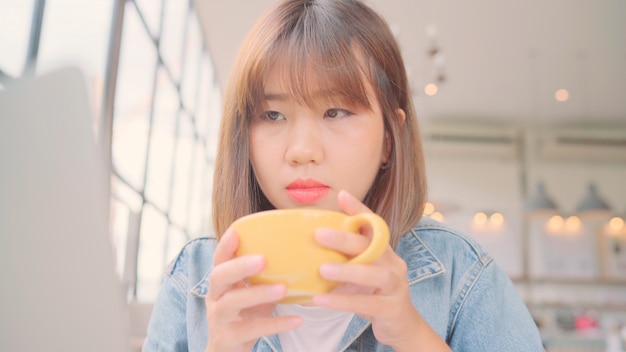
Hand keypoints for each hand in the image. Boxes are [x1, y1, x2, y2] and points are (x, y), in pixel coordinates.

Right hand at [204, 228, 301, 351]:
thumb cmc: (246, 316)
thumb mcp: (251, 294)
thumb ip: (264, 277)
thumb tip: (299, 253)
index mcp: (221, 283)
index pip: (219, 260)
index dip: (225, 246)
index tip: (236, 231)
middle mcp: (215, 298)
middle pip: (219, 277)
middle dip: (239, 266)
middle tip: (262, 259)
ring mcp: (219, 319)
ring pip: (233, 302)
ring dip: (258, 293)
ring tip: (283, 289)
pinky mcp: (229, 339)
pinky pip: (253, 329)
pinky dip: (276, 324)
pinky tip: (297, 320)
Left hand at [311, 190, 449, 350]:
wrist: (402, 326)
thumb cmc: (376, 294)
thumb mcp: (363, 272)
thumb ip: (348, 257)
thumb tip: (315, 240)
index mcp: (385, 252)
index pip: (374, 226)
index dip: (360, 210)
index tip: (342, 195)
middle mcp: (394, 264)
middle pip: (373, 247)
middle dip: (346, 239)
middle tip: (319, 234)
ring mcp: (396, 286)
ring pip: (375, 274)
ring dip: (348, 271)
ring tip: (323, 270)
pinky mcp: (392, 308)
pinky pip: (367, 303)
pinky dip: (343, 301)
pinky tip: (321, 300)